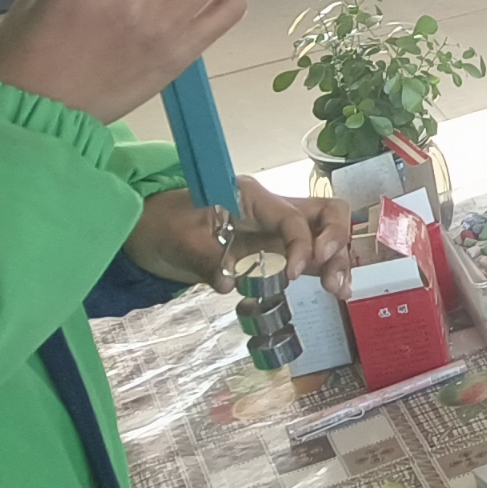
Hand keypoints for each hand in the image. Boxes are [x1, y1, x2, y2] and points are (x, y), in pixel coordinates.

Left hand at [128, 180, 355, 293]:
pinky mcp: (275, 250)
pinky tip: (336, 289)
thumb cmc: (162, 225)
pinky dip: (327, 269)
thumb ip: (206, 258)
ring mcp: (277, 230)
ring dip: (337, 260)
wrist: (148, 231)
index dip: (300, 245)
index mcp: (252, 198)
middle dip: (335, 243)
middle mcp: (273, 210)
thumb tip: (229, 282)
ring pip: (325, 235)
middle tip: (330, 277)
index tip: (291, 275)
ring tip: (338, 289)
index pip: (292, 217)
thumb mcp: (178, 240)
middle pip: (325, 214)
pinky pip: (311, 255)